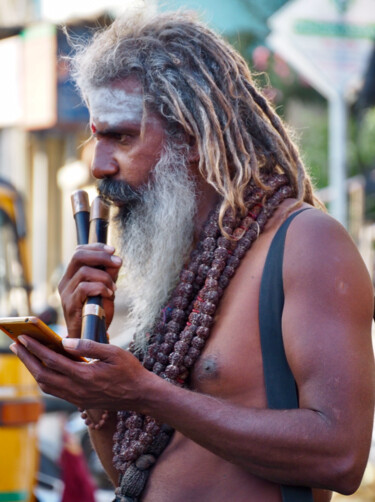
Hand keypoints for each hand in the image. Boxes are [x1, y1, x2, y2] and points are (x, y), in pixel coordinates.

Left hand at [10, 335, 148, 411]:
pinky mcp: (79, 401)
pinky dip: (44, 378)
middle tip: (16, 345)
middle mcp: (77, 390)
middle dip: (27, 359)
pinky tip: (43, 368)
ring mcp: (77, 398)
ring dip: (33, 370)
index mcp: (85, 376)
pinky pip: (55, 391)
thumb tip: (65, 341)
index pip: (53, 361)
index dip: (36, 349)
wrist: (140, 395)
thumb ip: (88, 346)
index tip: (24, 338)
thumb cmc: (129, 370)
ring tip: (26, 355)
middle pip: (43, 375)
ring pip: (46, 385)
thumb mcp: (113, 352)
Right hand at [58, 243, 121, 337]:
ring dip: (104, 277)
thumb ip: (109, 274)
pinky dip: (100, 287)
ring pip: (84, 272)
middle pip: (78, 256)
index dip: (96, 247)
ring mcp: (66, 293)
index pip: (79, 251)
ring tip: (113, 288)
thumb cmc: (98, 312)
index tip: (113, 250)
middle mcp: (65, 282)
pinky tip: (108, 294)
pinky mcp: (70, 304)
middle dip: (101, 256)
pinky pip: (84, 288)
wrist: (90, 337)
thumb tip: (116, 260)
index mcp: (72, 275)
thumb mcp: (106, 288)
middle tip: (118, 262)